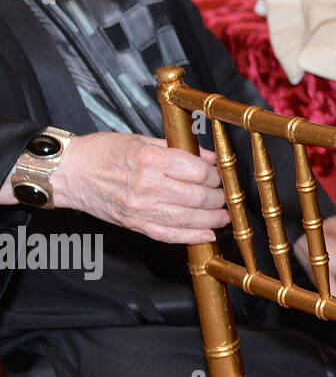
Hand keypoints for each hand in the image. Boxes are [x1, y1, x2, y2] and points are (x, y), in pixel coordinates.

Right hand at [50, 132, 228, 243]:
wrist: (68, 172)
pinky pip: (167, 234)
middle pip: (196, 196)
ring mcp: (140, 208)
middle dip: (218, 198)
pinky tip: (207, 235)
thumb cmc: (102, 152)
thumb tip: (209, 157)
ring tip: (224, 217)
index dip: (215, 175)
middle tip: (226, 197)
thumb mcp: (143, 140)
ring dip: (212, 220)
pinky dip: (190, 236)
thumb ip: (179, 149)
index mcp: (151, 160)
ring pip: (186, 218)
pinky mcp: (133, 223)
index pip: (197, 171)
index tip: (220, 176)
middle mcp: (147, 185)